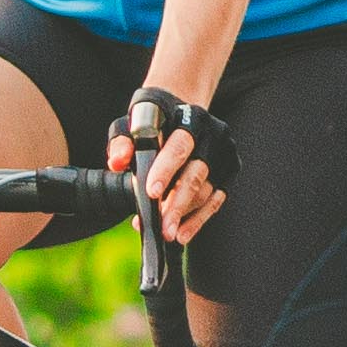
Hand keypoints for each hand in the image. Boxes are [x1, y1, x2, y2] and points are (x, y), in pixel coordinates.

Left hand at [118, 84, 236, 245]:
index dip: (165, 171)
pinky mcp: (229, 169)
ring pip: (206, 191)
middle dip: (178, 204)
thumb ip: (122, 142)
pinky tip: (184, 232)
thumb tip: (116, 163)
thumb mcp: (130, 124)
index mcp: (188, 118)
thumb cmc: (151, 122)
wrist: (179, 113)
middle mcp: (212, 133)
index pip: (178, 147)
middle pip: (196, 174)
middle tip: (164, 229)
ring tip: (168, 234)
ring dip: (186, 215)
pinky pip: (216, 199)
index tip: (151, 193)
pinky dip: (199, 218)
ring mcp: (223, 152)